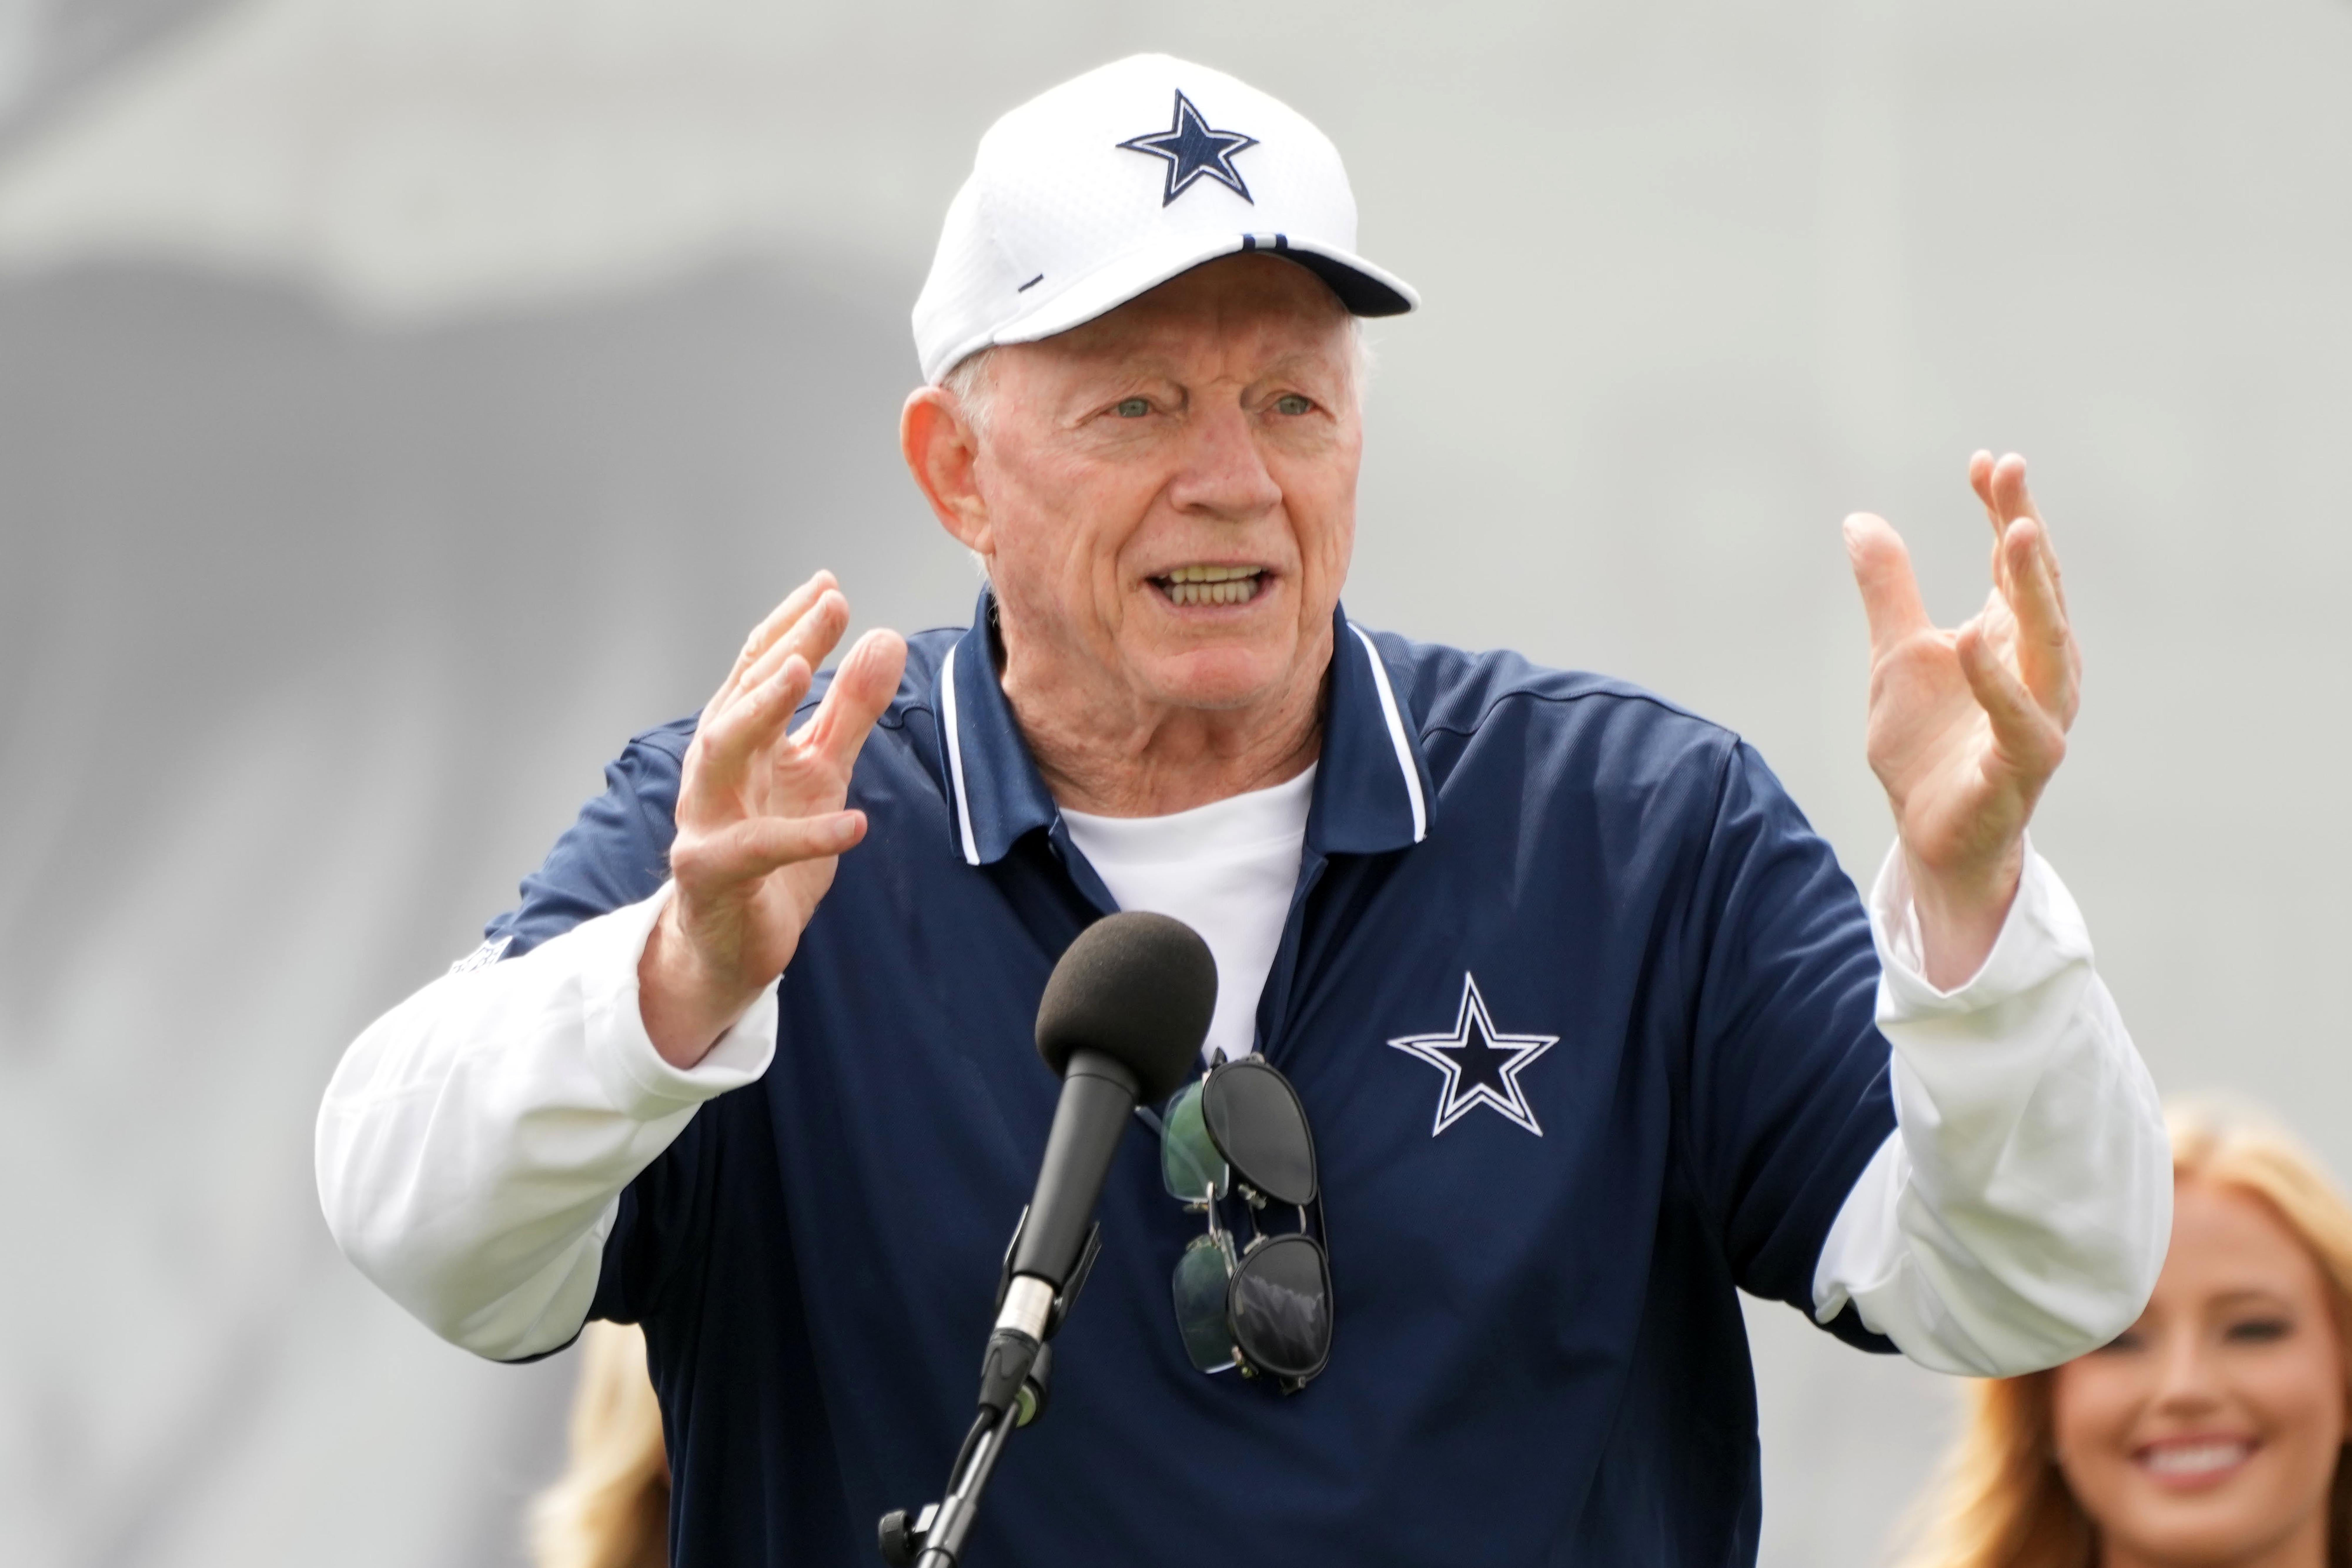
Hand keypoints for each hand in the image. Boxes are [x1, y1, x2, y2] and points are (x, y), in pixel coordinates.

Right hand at [639, 573, 906, 1065]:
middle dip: (780, 647)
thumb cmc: (774, 851)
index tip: (831, 586)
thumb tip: (885, 639)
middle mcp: (712, 771)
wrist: (734, 944)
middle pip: (738, 696)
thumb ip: (849, 711)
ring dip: (758, 710)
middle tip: (827, 605)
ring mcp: (703, 820)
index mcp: (737, 741)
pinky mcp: (710, 874)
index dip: (792, 626)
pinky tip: (855, 822)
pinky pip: (753, 849)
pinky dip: (805, 835)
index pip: (758, 670)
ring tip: (804, 674)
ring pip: (718, 753)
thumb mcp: (821, 772)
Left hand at [1844, 453, 2079, 988]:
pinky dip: (1997, 680)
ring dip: (2032, 589)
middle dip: (2025, 531)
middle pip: (2040, 589)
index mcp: (2014, 639)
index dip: (2006, 509)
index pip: (2015, 564)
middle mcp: (2041, 671)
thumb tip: (1861, 520)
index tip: (1987, 462)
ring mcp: (2039, 717)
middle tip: (2009, 477)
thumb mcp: (1895, 654)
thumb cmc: (1927, 745)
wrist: (1930, 834)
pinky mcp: (2024, 765)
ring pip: (2049, 645)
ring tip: (2011, 532)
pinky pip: (2021, 720)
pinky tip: (1970, 640)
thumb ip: (1887, 590)